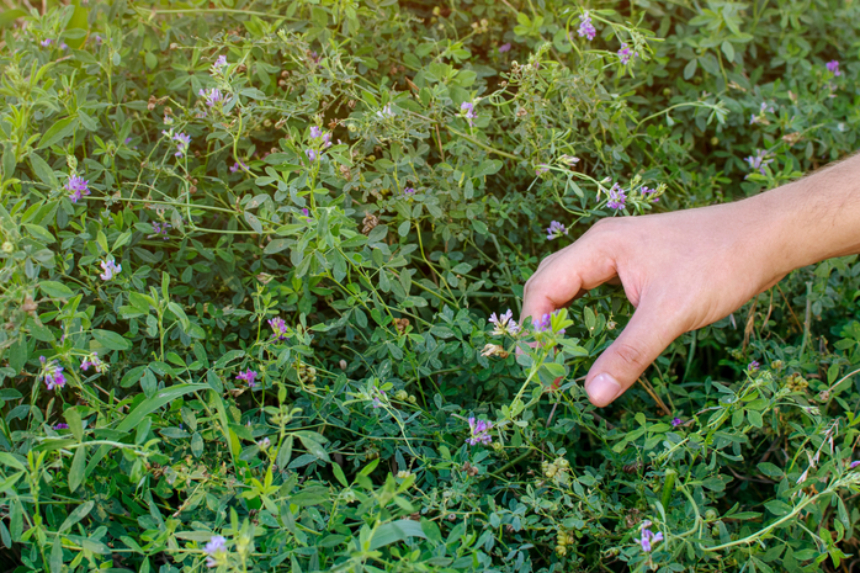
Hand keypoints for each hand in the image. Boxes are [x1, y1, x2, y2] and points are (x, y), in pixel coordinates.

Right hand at [521, 199, 792, 406]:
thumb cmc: (719, 266)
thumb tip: (593, 396)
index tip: (540, 367)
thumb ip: (629, 355)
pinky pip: (590, 285)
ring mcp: (616, 251)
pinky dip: (579, 309)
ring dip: (557, 316)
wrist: (765, 236)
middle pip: (548, 282)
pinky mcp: (634, 261)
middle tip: (544, 365)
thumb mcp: (670, 315)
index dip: (534, 327)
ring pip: (568, 283)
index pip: (544, 287)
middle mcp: (600, 244)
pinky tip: (585, 331)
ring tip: (556, 352)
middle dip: (539, 323)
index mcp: (599, 247)